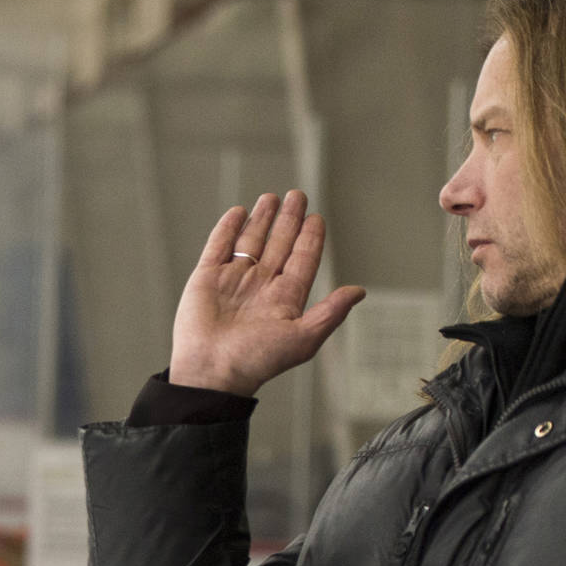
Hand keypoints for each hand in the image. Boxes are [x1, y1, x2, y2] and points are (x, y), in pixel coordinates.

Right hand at [170, 189, 364, 396]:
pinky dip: (228, 228)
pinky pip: (219, 246)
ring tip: (271, 198)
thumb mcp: (303, 338)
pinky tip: (239, 213)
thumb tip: (358, 292)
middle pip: (279, 245)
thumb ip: (331, 312)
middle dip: (289, 220)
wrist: (212, 369)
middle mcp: (260, 287)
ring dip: (262, 219)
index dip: (311, 238)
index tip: (317, 218)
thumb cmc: (256, 361)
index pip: (302, 260)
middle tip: (297, 196)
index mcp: (284, 300)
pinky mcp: (206, 278)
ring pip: (251, 241)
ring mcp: (233, 280)